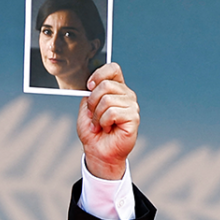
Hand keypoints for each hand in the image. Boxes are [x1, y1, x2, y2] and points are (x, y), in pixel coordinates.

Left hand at [77, 62, 138, 179]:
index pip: (113, 68)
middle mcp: (126, 95)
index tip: (89, 87)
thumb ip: (90, 93)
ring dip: (97, 115)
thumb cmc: (93, 131)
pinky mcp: (133, 117)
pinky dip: (103, 122)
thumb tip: (92, 84)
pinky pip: (113, 112)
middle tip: (92, 115)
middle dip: (92, 102)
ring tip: (99, 124)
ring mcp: (131, 105)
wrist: (97, 151)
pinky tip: (106, 128)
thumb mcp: (86, 108)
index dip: (99, 75)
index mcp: (116, 88)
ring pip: (107, 99)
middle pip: (106, 84)